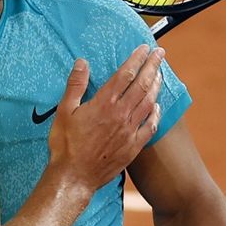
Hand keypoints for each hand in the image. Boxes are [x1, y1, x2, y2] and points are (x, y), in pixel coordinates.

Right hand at [47, 44, 164, 191]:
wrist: (74, 177)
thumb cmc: (66, 145)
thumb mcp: (64, 111)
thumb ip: (76, 85)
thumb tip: (82, 62)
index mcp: (104, 103)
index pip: (125, 74)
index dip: (137, 59)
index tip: (145, 48)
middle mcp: (121, 114)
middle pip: (142, 84)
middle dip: (153, 66)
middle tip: (160, 53)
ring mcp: (129, 131)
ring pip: (149, 103)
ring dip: (156, 86)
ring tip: (160, 74)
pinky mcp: (133, 146)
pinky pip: (150, 126)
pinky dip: (156, 114)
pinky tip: (157, 106)